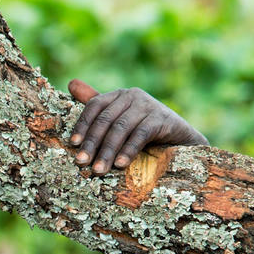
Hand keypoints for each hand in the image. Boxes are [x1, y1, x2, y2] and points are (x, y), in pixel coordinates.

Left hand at [68, 79, 207, 174]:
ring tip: (98, 170)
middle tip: (82, 163)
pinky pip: (141, 134)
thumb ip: (98, 109)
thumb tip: (71, 83)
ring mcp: (149, 105)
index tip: (73, 145)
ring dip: (108, 151)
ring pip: (121, 128)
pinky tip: (120, 165)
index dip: (82, 125)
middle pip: (106, 119)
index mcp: (119, 96)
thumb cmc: (145, 134)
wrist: (181, 143)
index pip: (95, 106)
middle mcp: (133, 96)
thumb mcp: (120, 122)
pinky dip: (129, 150)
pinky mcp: (162, 119)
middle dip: (92, 143)